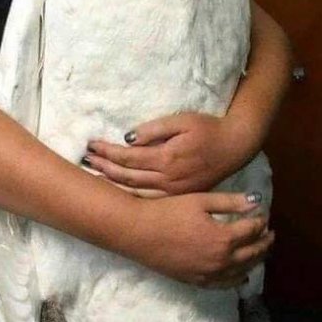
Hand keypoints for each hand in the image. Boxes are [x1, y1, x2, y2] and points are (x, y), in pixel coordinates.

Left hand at [84, 112, 251, 195]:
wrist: (236, 147)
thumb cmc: (208, 129)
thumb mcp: (182, 121)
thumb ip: (154, 129)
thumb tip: (128, 139)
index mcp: (166, 158)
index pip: (127, 157)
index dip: (107, 152)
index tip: (91, 145)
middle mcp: (167, 179)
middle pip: (126, 177)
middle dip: (103, 169)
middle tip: (85, 162)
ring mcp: (173, 191)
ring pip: (135, 192)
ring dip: (112, 185)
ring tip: (93, 178)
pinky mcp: (179, 196)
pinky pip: (149, 200)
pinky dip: (130, 197)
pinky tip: (118, 193)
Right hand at [125, 191, 272, 287]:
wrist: (138, 232)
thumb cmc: (168, 211)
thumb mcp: (200, 201)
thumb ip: (230, 202)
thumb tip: (256, 202)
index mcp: (224, 238)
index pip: (252, 230)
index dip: (260, 221)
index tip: (263, 215)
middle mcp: (221, 261)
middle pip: (253, 254)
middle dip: (264, 242)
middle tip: (270, 234)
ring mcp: (209, 274)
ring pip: (242, 271)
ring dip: (255, 260)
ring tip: (260, 251)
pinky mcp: (197, 281)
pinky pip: (224, 284)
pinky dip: (237, 279)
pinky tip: (241, 275)